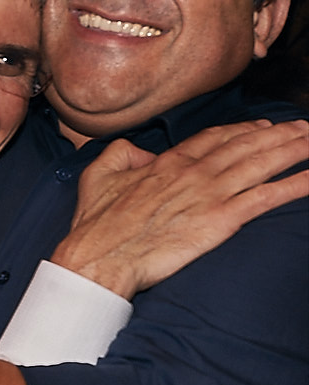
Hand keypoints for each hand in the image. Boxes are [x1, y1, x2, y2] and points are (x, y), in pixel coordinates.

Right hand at [52, 119, 308, 297]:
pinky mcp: (219, 221)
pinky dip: (293, 186)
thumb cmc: (96, 225)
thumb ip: (120, 154)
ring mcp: (208, 196)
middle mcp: (193, 173)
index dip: (240, 131)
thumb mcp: (97, 176)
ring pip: (260, 164)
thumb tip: (141, 151)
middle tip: (302, 127)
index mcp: (166, 163)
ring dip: (292, 150)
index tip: (261, 127)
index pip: (212, 139)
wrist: (100, 257)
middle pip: (244, 146)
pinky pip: (265, 198)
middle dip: (278, 134)